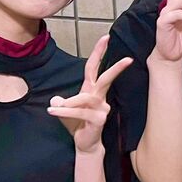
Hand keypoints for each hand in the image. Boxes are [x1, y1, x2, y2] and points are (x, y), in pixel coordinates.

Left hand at [47, 35, 132, 152]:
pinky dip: (66, 111)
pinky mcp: (99, 119)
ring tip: (54, 108)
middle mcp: (99, 97)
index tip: (106, 37)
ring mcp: (102, 108)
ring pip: (86, 98)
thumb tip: (56, 100)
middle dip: (116, 67)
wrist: (85, 144)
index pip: (95, 67)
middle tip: (128, 59)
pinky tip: (54, 112)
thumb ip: (60, 102)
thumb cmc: (77, 124)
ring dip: (70, 102)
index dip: (99, 52)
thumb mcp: (64, 110)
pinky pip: (81, 112)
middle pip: (106, 78)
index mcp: (91, 89)